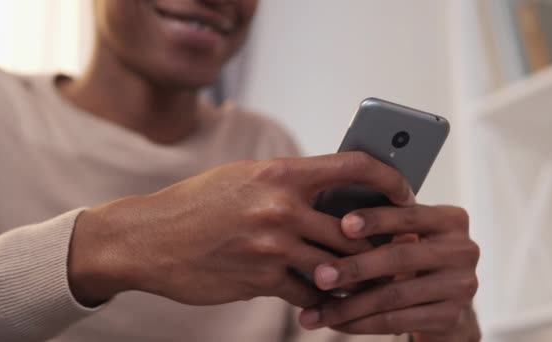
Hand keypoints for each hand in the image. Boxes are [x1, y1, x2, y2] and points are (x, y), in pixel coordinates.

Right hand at [68, 152, 415, 307]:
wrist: (147, 238)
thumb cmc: (197, 204)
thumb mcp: (243, 178)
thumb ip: (287, 184)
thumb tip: (332, 194)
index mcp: (280, 172)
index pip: (354, 166)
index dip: (389, 179)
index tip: (404, 195)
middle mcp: (281, 206)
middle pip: (355, 229)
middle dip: (378, 244)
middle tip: (394, 253)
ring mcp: (272, 245)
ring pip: (337, 265)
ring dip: (353, 277)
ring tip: (364, 280)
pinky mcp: (261, 279)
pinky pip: (309, 293)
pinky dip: (321, 299)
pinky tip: (323, 299)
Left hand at [298, 205, 479, 336]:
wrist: (446, 300)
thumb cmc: (413, 257)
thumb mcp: (409, 234)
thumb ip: (385, 226)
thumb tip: (329, 226)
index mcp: (451, 220)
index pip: (409, 216)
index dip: (376, 220)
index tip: (343, 225)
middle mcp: (463, 250)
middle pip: (399, 258)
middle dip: (354, 268)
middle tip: (320, 275)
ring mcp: (461, 286)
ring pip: (393, 296)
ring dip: (349, 306)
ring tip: (316, 311)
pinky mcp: (451, 317)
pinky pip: (397, 321)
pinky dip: (361, 323)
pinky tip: (336, 323)